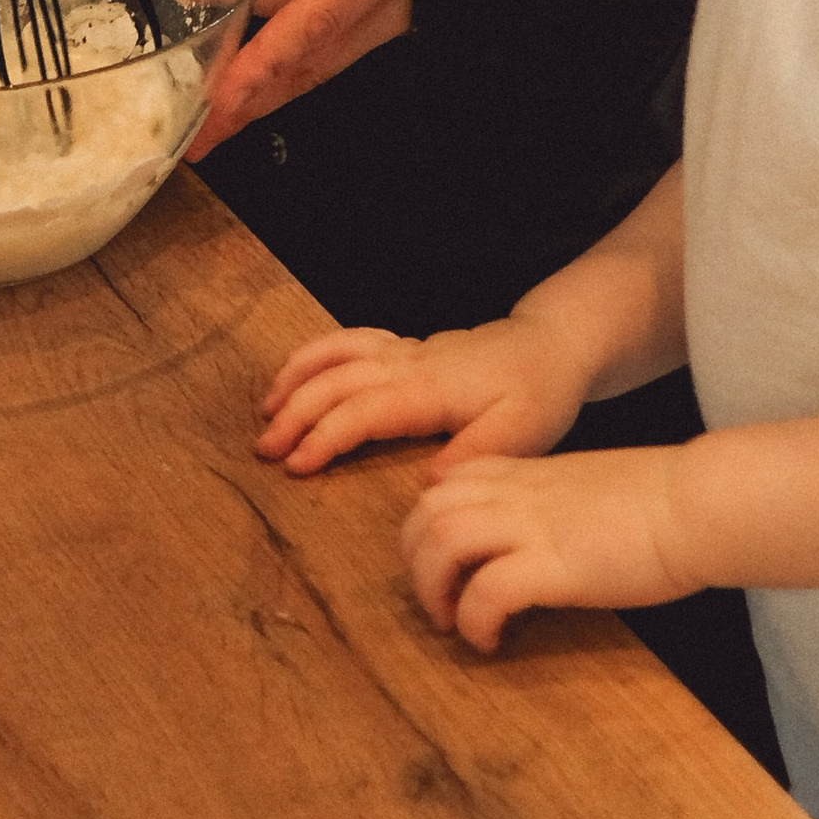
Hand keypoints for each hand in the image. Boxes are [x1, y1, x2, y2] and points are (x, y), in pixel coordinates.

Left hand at [186, 0, 411, 157]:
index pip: (311, 28)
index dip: (262, 67)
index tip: (220, 103)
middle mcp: (381, 10)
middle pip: (305, 63)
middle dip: (250, 102)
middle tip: (199, 134)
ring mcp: (383, 17)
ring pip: (309, 42)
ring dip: (254, 46)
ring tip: (199, 26)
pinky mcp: (381, 12)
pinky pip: (326, 16)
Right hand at [256, 310, 590, 475]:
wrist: (553, 346)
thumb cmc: (539, 394)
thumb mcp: (521, 434)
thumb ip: (473, 453)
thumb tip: (428, 479)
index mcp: (430, 390)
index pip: (361, 411)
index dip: (324, 436)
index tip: (296, 466)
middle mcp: (410, 364)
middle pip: (336, 381)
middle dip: (295, 413)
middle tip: (265, 450)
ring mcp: (407, 351)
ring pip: (337, 353)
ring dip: (297, 376)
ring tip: (266, 408)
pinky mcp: (409, 348)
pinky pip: (352, 339)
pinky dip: (319, 351)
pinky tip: (300, 372)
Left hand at [400, 447, 697, 652]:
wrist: (700, 502)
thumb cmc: (666, 500)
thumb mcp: (594, 487)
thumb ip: (558, 503)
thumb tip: (550, 537)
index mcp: (529, 475)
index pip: (448, 482)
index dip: (431, 521)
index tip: (447, 559)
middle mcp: (519, 496)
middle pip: (427, 511)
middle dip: (414, 561)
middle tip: (437, 601)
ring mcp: (533, 527)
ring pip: (441, 542)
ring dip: (433, 589)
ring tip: (453, 623)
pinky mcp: (555, 566)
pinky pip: (486, 591)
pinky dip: (474, 620)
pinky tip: (491, 640)